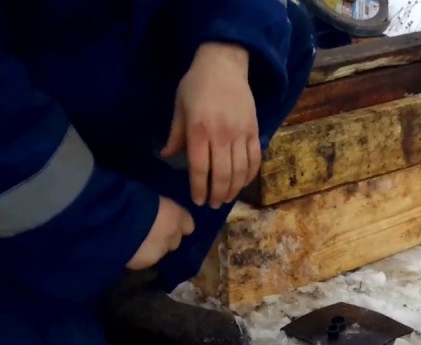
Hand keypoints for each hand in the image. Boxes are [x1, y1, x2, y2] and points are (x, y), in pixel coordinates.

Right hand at [127, 196, 193, 269]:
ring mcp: (160, 253)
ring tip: (136, 241)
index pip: (188, 225)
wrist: (111, 221)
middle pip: (175, 241)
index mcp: (176, 216)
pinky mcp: (144, 264)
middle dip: (165, 238)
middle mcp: (173, 236)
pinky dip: (139, 256)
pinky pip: (145, 260)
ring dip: (152, 248)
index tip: (169, 221)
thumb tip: (154, 210)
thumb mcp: (147, 197)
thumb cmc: (128, 200)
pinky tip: (127, 249)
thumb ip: (156, 208)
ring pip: (160, 252)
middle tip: (149, 231)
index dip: (178, 224)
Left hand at [160, 42, 260, 208]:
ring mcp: (240, 134)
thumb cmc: (197, 85)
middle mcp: (221, 135)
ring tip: (226, 198)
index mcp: (199, 130)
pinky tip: (243, 183)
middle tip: (213, 205)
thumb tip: (165, 156)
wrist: (224, 64)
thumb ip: (175, 134)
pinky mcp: (253, 130)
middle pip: (221, 174)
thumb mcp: (179, 106)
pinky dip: (250, 174)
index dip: (199, 188)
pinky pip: (254, 159)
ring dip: (233, 189)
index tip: (198, 200)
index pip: (199, 168)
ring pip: (239, 170)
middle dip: (217, 194)